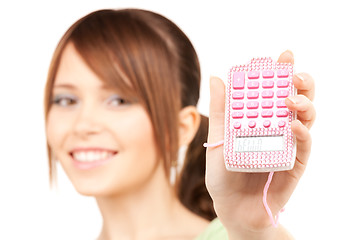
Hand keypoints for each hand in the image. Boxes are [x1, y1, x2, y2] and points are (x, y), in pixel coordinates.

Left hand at [205, 51, 315, 238]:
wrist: (231, 207)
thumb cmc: (223, 174)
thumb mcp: (218, 138)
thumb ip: (221, 110)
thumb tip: (215, 77)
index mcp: (259, 119)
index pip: (273, 90)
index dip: (280, 72)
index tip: (281, 56)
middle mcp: (277, 128)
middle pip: (296, 99)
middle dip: (300, 81)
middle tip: (294, 73)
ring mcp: (288, 144)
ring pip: (306, 117)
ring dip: (304, 104)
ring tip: (290, 99)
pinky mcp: (295, 164)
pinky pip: (304, 145)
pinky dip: (302, 133)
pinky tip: (293, 125)